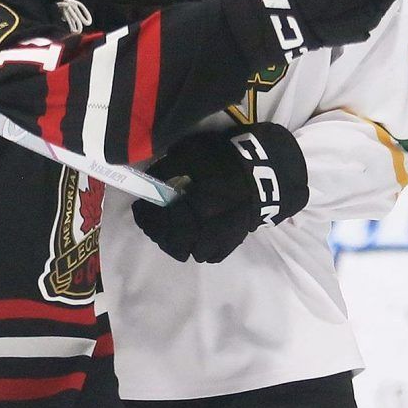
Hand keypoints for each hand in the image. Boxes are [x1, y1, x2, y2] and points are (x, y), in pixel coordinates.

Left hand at [132, 123, 308, 262]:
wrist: (268, 167)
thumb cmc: (227, 157)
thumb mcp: (193, 152)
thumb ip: (168, 167)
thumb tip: (150, 180)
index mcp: (197, 205)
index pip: (162, 221)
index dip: (146, 218)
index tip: (139, 210)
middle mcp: (209, 227)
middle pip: (174, 242)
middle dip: (157, 232)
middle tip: (150, 220)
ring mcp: (224, 236)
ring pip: (192, 253)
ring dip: (176, 243)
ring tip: (170, 230)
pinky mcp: (236, 239)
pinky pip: (212, 255)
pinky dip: (198, 249)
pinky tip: (193, 237)